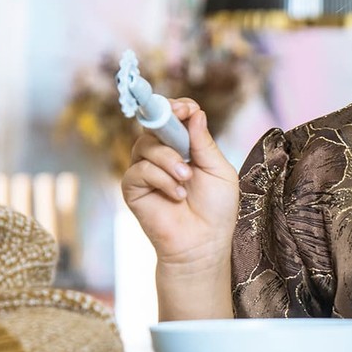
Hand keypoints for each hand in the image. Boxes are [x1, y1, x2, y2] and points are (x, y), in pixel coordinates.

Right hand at [121, 98, 239, 270]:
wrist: (203, 243)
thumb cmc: (216, 210)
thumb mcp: (218, 170)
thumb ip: (204, 142)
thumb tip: (195, 112)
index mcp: (185, 147)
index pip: (173, 117)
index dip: (176, 107)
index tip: (185, 108)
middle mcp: (162, 155)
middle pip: (154, 124)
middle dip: (167, 123)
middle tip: (181, 130)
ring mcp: (146, 171)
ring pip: (145, 145)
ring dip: (168, 159)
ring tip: (186, 179)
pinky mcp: (133, 188)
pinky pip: (139, 170)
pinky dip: (160, 179)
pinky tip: (176, 195)